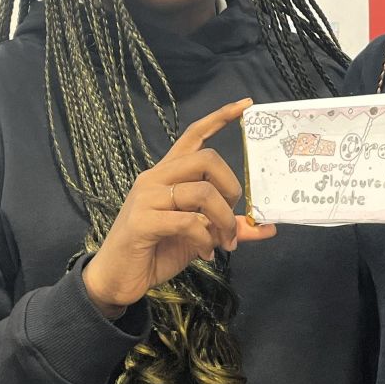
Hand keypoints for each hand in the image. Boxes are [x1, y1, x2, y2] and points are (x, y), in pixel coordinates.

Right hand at [83, 99, 276, 317]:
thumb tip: (267, 228)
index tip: (247, 104)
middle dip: (231, 188)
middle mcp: (155, 178)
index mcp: (167, 174)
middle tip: (232, 218)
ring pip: (203, 193)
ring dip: (224, 222)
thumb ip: (229, 227)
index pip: (194, 135)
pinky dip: (205, 240)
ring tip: (224, 244)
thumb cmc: (156, 251)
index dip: (220, 117)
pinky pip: (188, 222)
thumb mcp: (200, 236)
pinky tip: (206, 254)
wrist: (117, 279)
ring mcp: (146, 198)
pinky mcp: (142, 222)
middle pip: (207, 159)